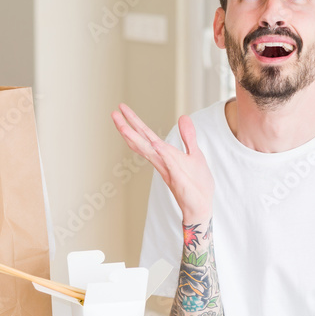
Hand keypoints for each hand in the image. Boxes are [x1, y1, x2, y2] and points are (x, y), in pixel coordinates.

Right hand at [111, 103, 214, 222]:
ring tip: (122, 126)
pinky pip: (169, 163)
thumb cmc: (197, 184)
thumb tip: (182, 117)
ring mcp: (168, 170)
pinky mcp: (178, 179)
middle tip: (114, 113)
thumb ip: (188, 136)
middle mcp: (162, 162)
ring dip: (136, 139)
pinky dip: (162, 153)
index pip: (146, 136)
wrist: (201, 206)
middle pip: (141, 142)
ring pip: (148, 152)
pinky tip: (154, 144)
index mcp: (164, 155)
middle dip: (127, 128)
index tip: (122, 109)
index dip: (134, 122)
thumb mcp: (195, 154)